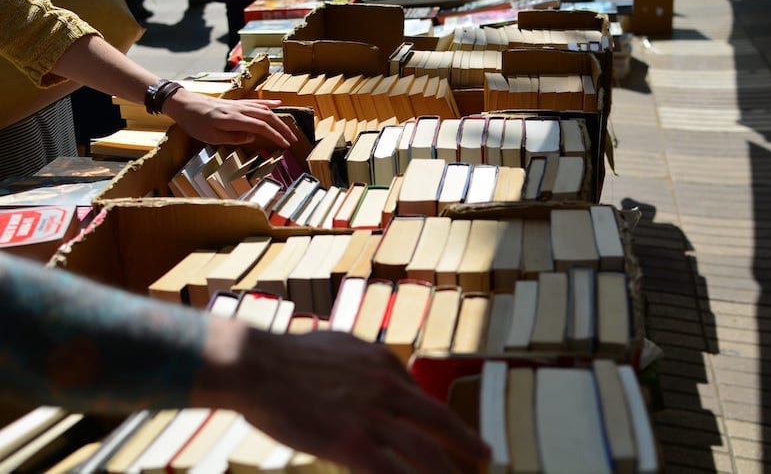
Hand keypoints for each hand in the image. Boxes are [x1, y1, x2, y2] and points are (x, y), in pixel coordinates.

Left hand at [162, 91, 297, 146]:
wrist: (183, 104)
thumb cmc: (195, 123)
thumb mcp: (211, 137)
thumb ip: (234, 137)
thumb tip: (252, 137)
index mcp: (234, 120)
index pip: (262, 127)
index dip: (276, 136)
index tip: (286, 145)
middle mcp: (240, 110)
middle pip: (268, 117)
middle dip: (283, 128)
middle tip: (294, 139)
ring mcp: (239, 104)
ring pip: (265, 109)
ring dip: (279, 119)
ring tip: (290, 128)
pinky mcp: (236, 103)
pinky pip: (256, 102)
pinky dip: (269, 104)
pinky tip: (278, 104)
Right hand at [195, 320, 488, 472]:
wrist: (257, 365)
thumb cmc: (287, 355)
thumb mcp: (338, 343)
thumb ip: (362, 356)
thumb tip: (378, 362)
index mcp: (382, 362)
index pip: (419, 394)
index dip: (436, 418)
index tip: (445, 430)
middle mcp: (387, 387)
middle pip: (438, 421)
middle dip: (466, 440)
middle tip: (486, 454)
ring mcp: (373, 416)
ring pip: (425, 454)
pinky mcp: (353, 443)